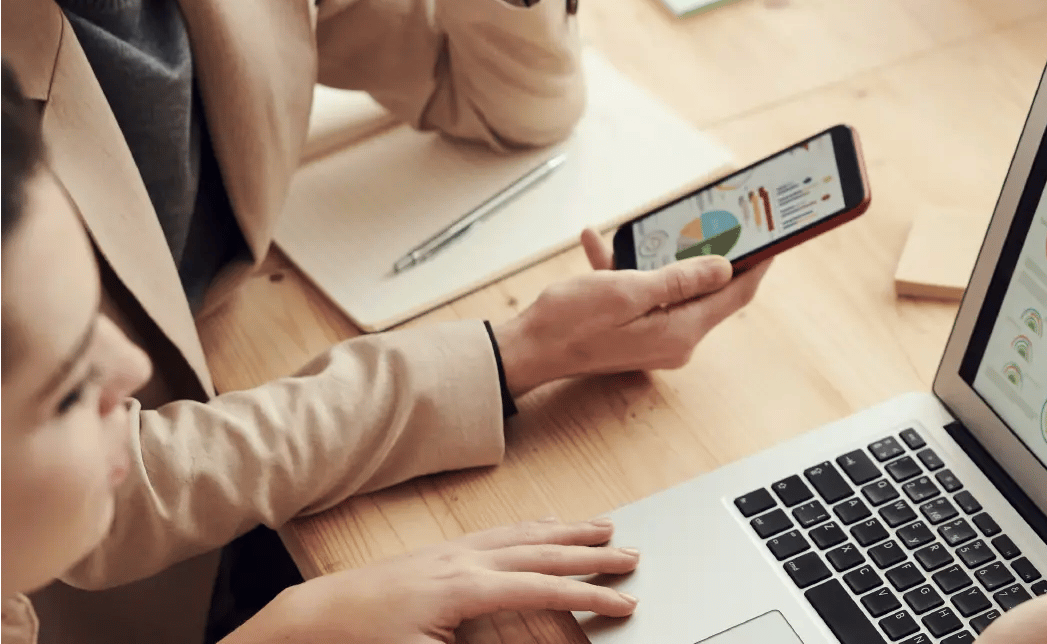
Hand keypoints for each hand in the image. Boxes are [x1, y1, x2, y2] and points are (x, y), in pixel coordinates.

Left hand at [227, 519, 638, 643]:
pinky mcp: (439, 552)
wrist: (313, 620)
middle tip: (632, 554)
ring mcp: (452, 551)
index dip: (588, 597)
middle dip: (591, 553)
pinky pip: (499, 532)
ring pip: (524, 534)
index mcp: (466, 588)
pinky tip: (542, 527)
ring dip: (567, 531)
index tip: (625, 604)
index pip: (543, 590)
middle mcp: (464, 560)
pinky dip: (531, 527)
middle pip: (543, 551)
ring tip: (603, 528)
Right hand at [490, 229, 771, 396]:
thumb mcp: (630, 291)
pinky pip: (642, 294)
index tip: (773, 237)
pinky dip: (627, 268)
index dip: (757, 263)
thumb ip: (681, 279)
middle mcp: (675, 339)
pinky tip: (599, 243)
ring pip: (674, 287)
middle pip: (710, 290)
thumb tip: (726, 268)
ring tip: (651, 225)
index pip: (736, 294)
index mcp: (681, 331)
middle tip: (721, 217)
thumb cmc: (571, 322)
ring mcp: (655, 337)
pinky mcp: (634, 331)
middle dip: (712, 251)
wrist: (524, 350)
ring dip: (661, 256)